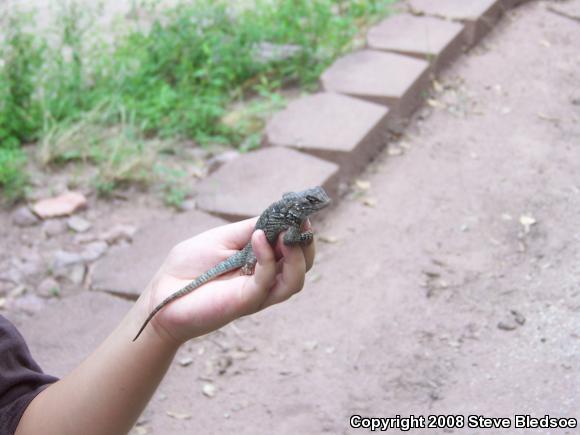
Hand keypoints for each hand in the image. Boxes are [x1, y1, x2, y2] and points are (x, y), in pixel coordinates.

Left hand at [139, 217, 314, 343]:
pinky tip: (257, 238)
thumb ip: (250, 229)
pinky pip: (267, 280)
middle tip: (300, 223)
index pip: (292, 249)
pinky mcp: (246, 301)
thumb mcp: (223, 237)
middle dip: (305, 244)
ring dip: (297, 255)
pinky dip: (267, 257)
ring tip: (287, 234)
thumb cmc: (188, 266)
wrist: (162, 294)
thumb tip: (278, 215)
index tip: (301, 212)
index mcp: (261, 262)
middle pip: (302, 266)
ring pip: (294, 280)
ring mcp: (257, 293)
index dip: (300, 231)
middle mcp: (265, 279)